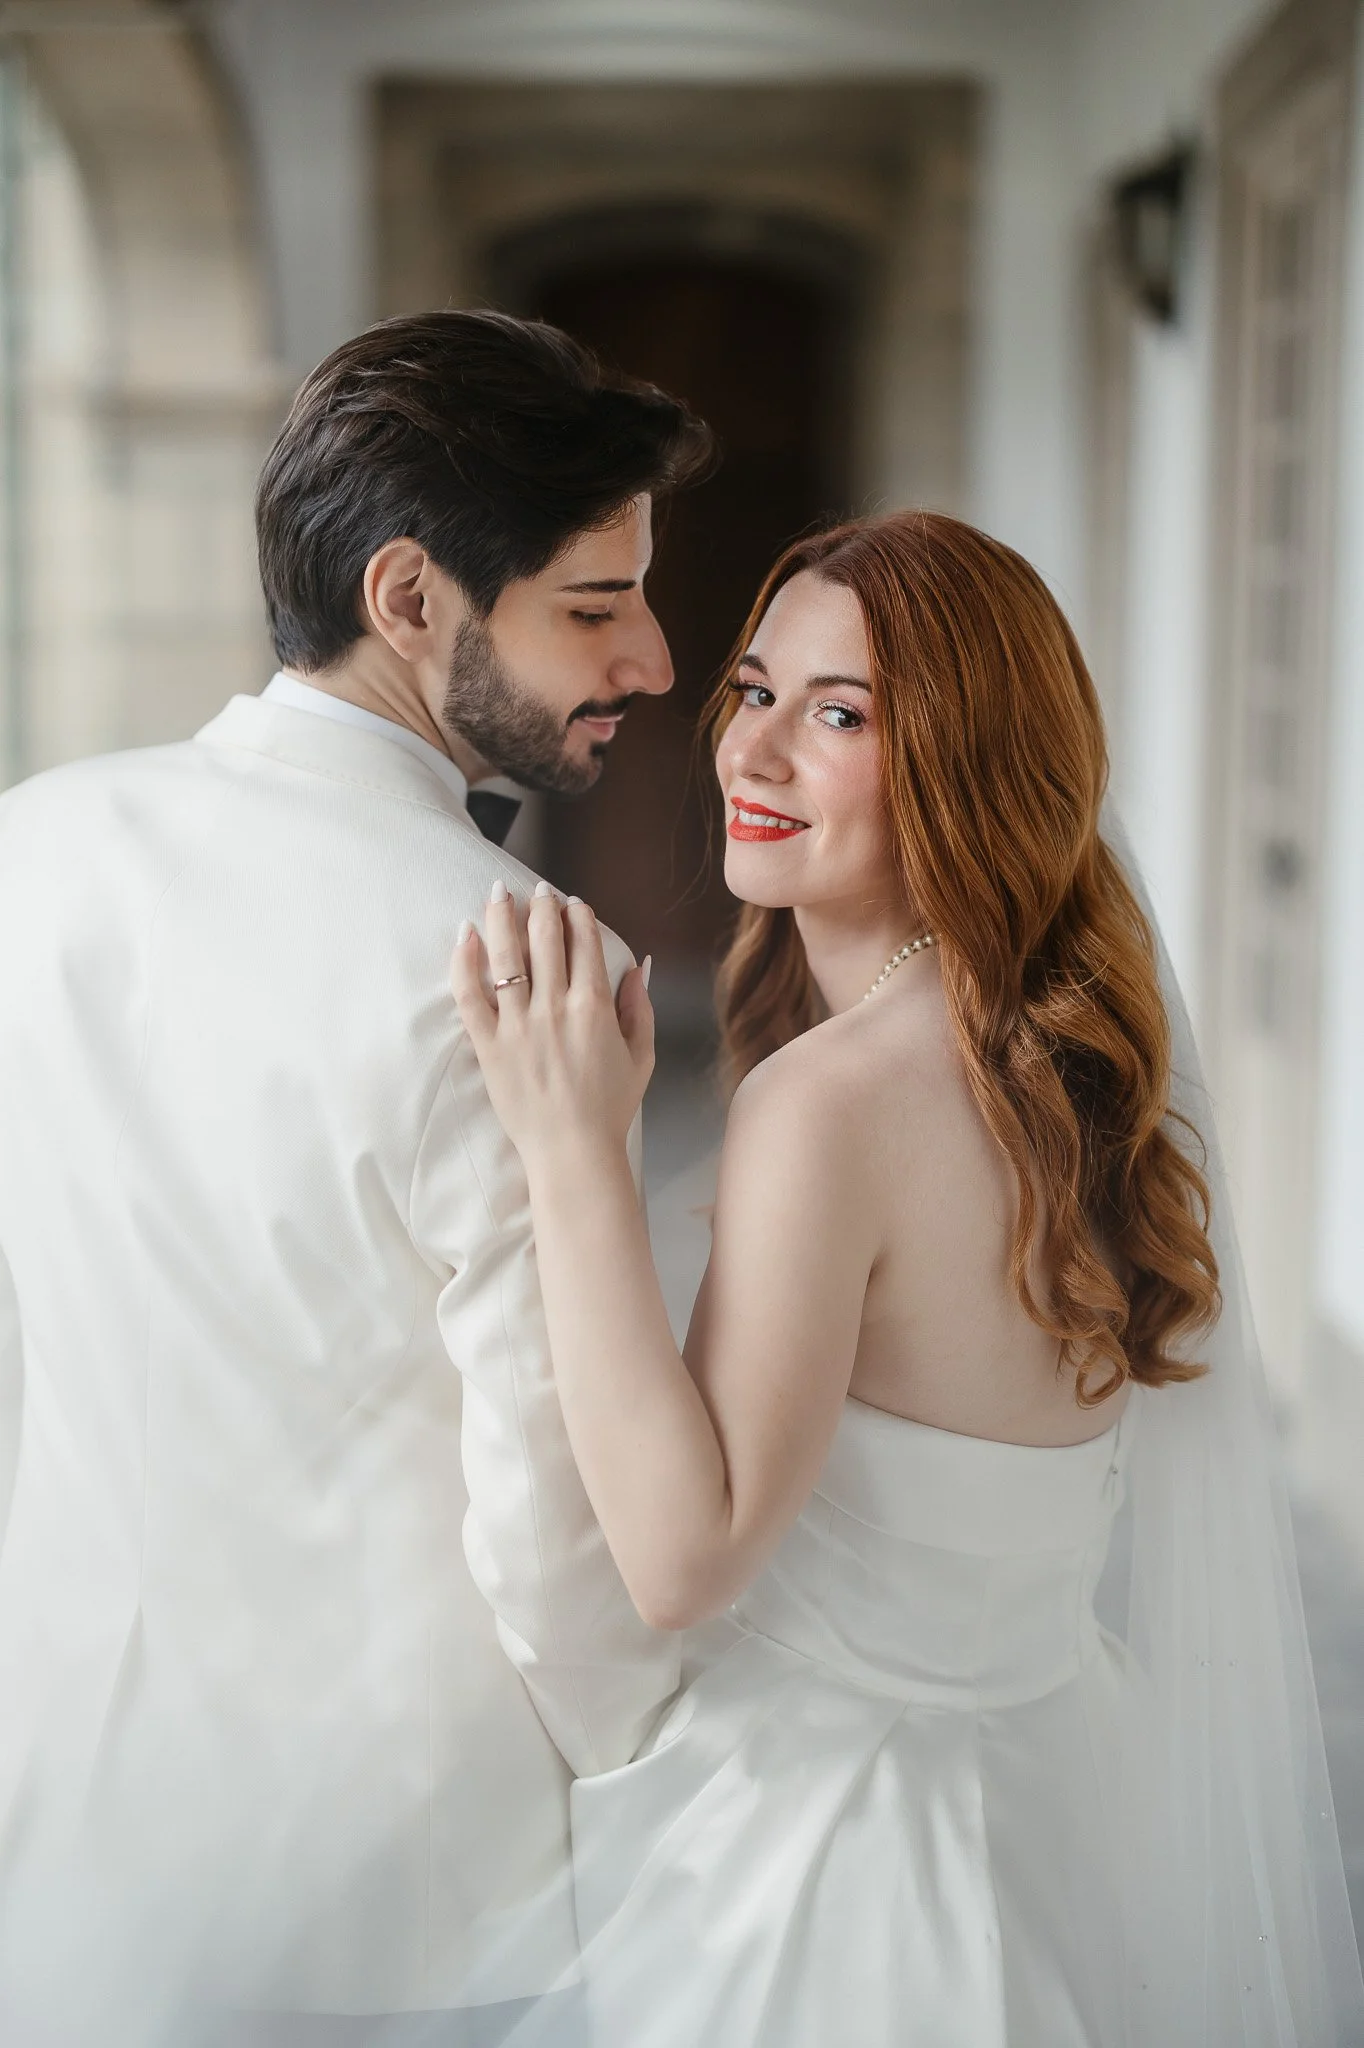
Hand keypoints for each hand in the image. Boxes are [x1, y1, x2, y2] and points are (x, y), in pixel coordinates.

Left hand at [450, 881, 654, 1164]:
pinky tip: (465, 934)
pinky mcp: (488, 1045)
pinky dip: (464, 960)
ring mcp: (517, 1025)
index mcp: (594, 1006)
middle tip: (539, 890)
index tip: (573, 903)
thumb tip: (638, 966)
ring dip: (502, 916)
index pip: (585, 942)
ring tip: (498, 893)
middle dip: (542, 905)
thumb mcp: (642, 1056)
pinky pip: (469, 995)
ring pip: (505, 956)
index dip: (578, 915)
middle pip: (544, 938)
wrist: (572, 1152)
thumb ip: (639, 1007)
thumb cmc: (610, 1108)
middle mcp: (554, 1007)